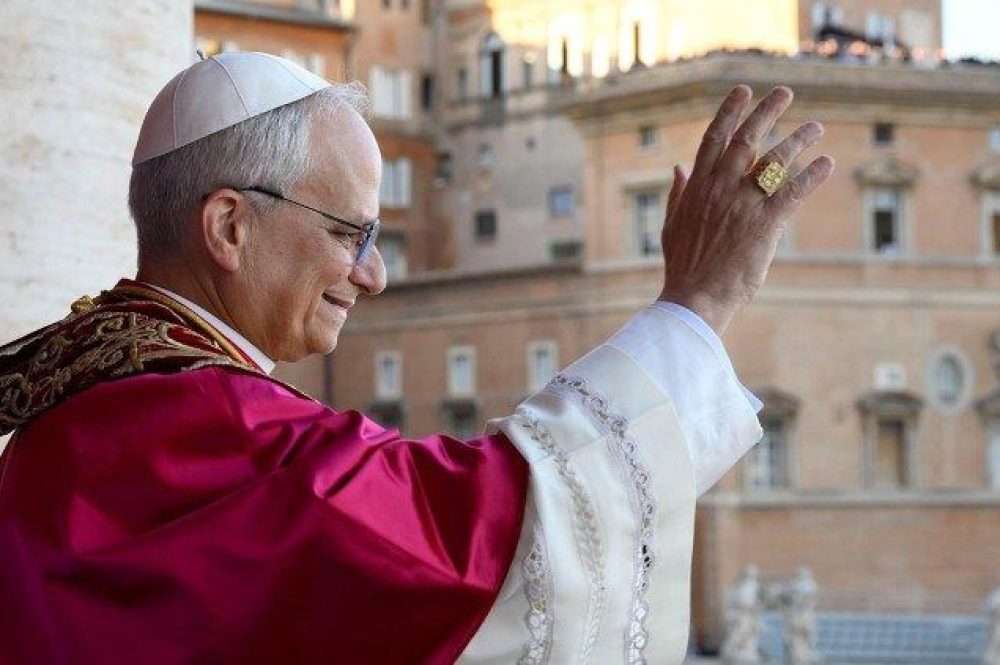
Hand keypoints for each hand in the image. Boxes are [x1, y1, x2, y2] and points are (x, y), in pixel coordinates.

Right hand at [658, 85, 834, 335]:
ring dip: (798, 140)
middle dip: (767, 111)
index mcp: (697, 187)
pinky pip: (794, 192)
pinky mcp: (766, 224)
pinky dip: (812, 175)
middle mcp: (721, 188)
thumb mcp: (671, 225)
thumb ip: (677, 193)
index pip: (715, 138)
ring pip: (775, 161)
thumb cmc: (683, 267)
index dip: (730, 111)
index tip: (743, 91)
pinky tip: (827, 163)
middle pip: (747, 139)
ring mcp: (743, 204)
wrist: (695, 298)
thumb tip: (678, 167)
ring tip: (815, 126)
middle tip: (784, 92)